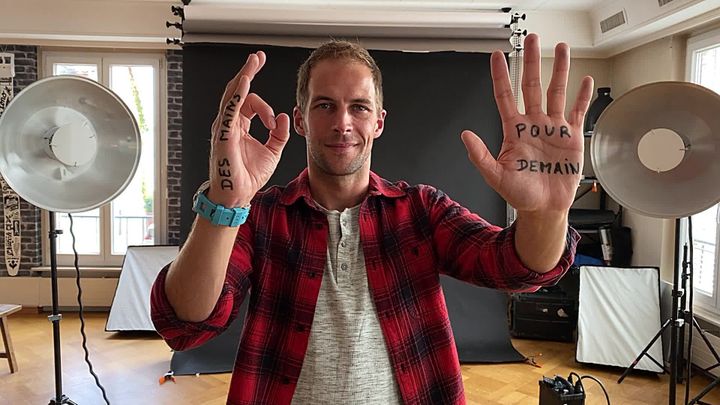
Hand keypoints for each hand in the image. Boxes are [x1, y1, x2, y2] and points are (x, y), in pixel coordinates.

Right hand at [208, 51, 290, 206]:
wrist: (237, 195)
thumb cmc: (248, 176)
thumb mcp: (273, 152)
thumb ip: (279, 134)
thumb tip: (285, 116)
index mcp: (239, 126)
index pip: (248, 102)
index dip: (264, 105)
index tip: (275, 120)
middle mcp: (229, 123)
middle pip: (238, 91)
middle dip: (248, 72)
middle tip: (258, 57)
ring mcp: (224, 126)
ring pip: (232, 95)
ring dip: (243, 76)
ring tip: (253, 62)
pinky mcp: (223, 133)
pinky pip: (229, 109)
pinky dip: (237, 94)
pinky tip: (245, 82)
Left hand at [461, 34, 593, 212]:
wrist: (543, 209)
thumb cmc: (519, 194)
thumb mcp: (495, 176)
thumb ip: (480, 155)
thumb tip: (465, 135)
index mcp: (514, 130)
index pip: (504, 96)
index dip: (500, 76)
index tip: (497, 56)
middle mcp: (533, 124)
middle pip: (531, 86)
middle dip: (531, 62)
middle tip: (532, 39)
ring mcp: (553, 129)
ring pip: (556, 92)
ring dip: (559, 70)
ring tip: (561, 48)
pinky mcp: (572, 138)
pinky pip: (578, 112)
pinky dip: (583, 97)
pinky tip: (585, 80)